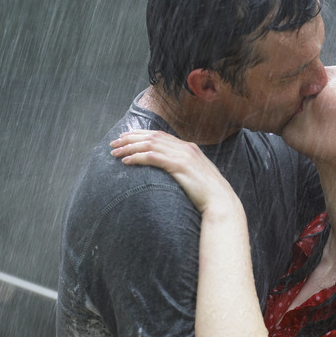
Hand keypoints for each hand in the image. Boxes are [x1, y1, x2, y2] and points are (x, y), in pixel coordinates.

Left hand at [110, 130, 242, 216]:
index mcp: (189, 148)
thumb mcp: (195, 176)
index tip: (124, 138)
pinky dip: (138, 157)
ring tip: (115, 153)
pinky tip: (127, 161)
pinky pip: (153, 157)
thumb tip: (169, 171)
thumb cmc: (208, 194)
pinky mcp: (180, 166)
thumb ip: (183, 168)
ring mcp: (184, 155)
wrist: (221, 201)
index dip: (140, 134)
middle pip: (152, 136)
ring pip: (150, 144)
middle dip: (130, 138)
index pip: (159, 135)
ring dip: (130, 147)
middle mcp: (186, 147)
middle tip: (114, 144)